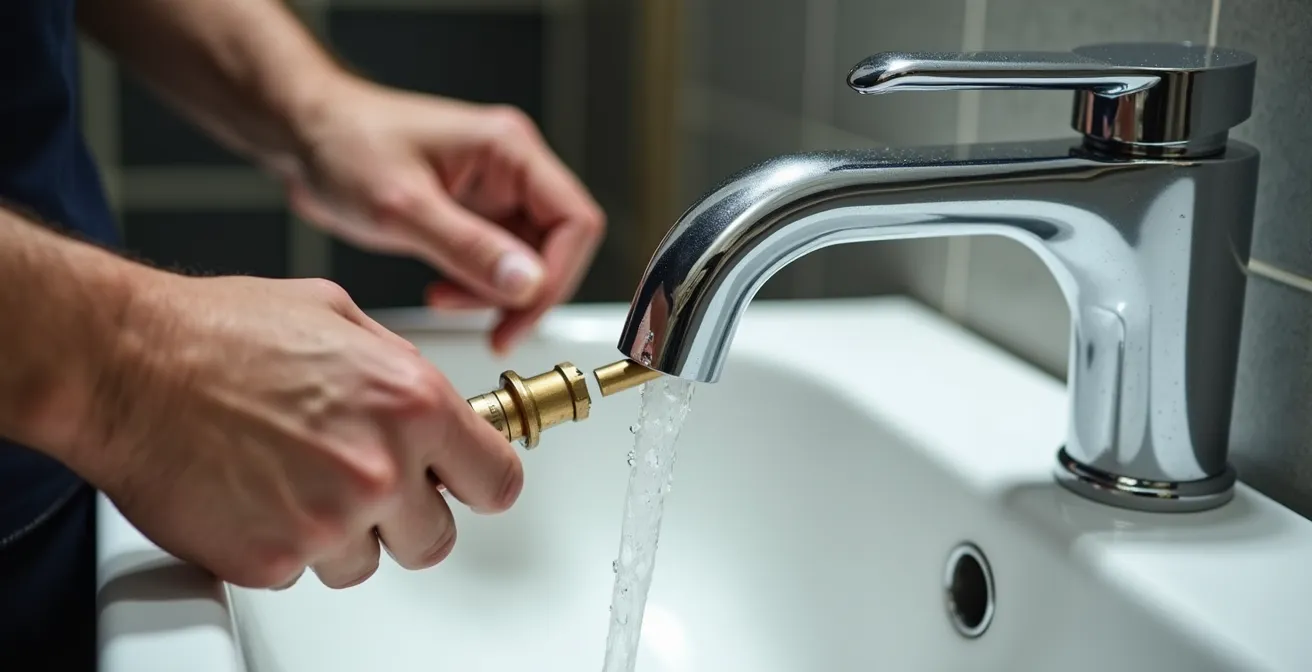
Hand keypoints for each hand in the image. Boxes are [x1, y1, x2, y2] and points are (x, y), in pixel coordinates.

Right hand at [78, 271, 521, 588]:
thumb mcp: (338, 316)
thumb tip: (432, 402)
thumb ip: (400, 367)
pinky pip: (299, 572)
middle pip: (437, 538)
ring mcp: (327, 520)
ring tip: (291, 479)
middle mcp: (381, 466)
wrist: (125, 363)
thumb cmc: (219, 331)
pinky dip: (280, 544)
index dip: (476, 483)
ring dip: (340, 534)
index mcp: (412, 402)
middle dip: (406, 517)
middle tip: (362, 483)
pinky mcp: (271, 559)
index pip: (496, 481)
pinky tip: (252, 494)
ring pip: (366, 562)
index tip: (462, 484)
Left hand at [279, 78, 605, 353]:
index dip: (557, 276)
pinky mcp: (473, 213)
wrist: (302, 134)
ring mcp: (494, 192)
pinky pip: (497, 262)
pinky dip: (476, 288)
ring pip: (528, 261)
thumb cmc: (343, 143)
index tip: (521, 315)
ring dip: (496, 294)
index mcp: (508, 150)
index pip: (575, 221)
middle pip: (558, 246)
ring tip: (447, 301)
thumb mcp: (403, 206)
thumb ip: (469, 248)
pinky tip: (441, 290)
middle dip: (525, 293)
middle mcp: (510, 168)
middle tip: (493, 330)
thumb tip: (528, 285)